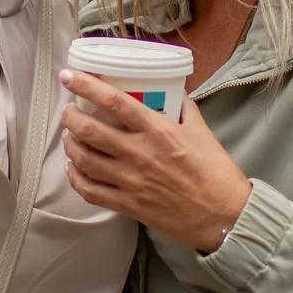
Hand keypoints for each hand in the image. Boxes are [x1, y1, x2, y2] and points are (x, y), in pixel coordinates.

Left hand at [59, 72, 254, 251]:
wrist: (224, 216)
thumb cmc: (216, 173)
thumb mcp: (202, 131)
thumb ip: (183, 109)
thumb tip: (172, 91)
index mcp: (158, 131)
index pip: (115, 102)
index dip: (86, 86)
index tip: (69, 75)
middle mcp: (140, 154)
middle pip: (90, 131)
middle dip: (71, 117)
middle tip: (68, 110)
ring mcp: (131, 182)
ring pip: (85, 160)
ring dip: (70, 145)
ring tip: (69, 136)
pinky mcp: (129, 205)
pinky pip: (91, 191)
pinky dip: (76, 178)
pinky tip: (74, 168)